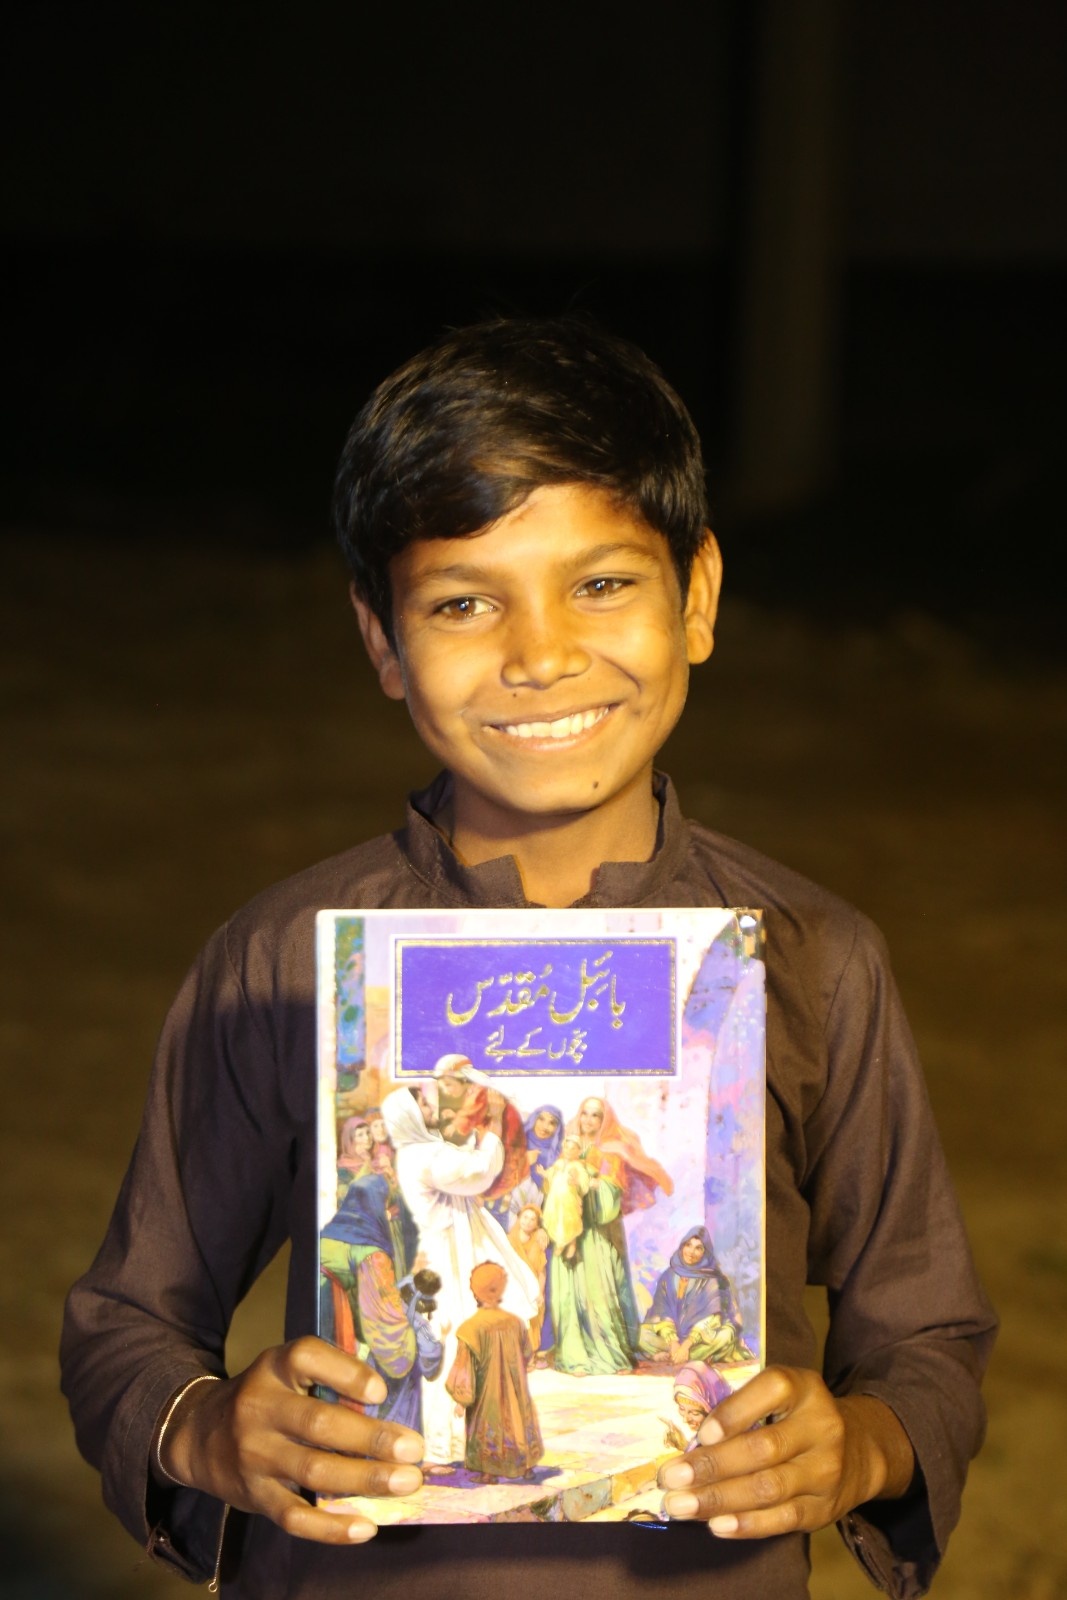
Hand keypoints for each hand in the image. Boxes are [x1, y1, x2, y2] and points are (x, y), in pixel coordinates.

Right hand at [157, 1337, 423, 1544]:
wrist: (199, 1433)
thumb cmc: (264, 1396)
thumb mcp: (283, 1370)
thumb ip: (325, 1375)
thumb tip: (390, 1399)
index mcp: (274, 1367)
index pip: (307, 1357)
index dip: (346, 1373)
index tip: (381, 1392)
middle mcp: (260, 1407)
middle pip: (319, 1423)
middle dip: (370, 1438)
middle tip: (413, 1450)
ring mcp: (255, 1454)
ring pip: (312, 1470)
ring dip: (363, 1479)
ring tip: (405, 1483)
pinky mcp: (254, 1495)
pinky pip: (294, 1516)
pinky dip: (331, 1526)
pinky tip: (365, 1527)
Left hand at [658, 1366, 913, 1538]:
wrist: (859, 1450)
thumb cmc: (799, 1416)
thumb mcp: (783, 1395)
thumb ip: (744, 1406)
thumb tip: (689, 1438)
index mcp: (805, 1387)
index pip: (772, 1390)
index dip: (735, 1412)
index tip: (701, 1433)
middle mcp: (821, 1426)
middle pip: (763, 1448)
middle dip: (711, 1465)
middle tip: (670, 1476)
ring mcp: (826, 1470)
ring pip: (768, 1488)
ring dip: (719, 1499)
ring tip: (680, 1504)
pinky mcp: (823, 1508)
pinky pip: (781, 1519)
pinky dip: (746, 1524)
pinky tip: (715, 1524)